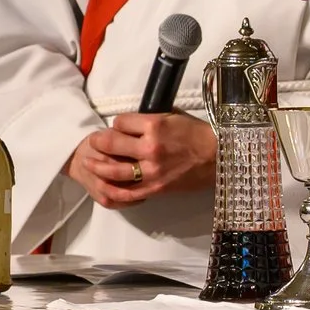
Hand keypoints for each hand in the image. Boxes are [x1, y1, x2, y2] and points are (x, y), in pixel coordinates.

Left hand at [64, 113, 216, 207]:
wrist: (220, 158)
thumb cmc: (199, 134)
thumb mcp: (175, 116)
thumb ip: (150, 119)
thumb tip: (131, 122)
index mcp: (155, 125)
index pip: (120, 122)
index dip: (117, 124)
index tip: (119, 127)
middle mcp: (150, 147)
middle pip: (111, 143)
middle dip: (99, 142)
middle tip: (94, 142)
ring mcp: (151, 170)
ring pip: (113, 170)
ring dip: (98, 166)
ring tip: (90, 163)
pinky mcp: (156, 188)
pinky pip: (128, 192)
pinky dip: (113, 190)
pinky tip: (105, 185)